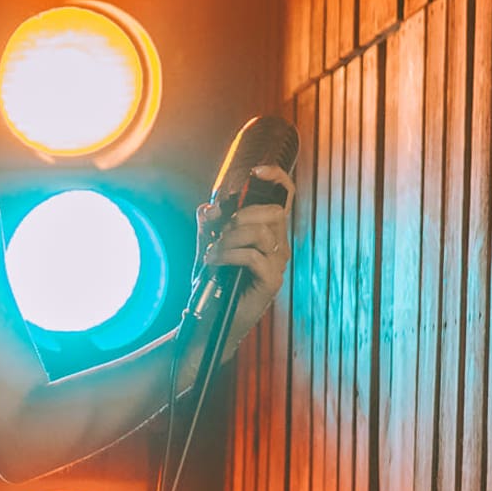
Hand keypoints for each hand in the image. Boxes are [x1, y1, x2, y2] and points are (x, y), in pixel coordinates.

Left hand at [202, 178, 291, 362]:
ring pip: (260, 234)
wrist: (208, 319)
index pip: (284, 197)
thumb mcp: (206, 245)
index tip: (257, 171)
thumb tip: (210, 206)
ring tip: (211, 253)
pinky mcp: (271, 282)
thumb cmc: (212, 283)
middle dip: (242, 216)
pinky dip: (228, 255)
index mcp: (268, 232)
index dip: (277, 178)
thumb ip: (209, 224)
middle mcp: (278, 246)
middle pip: (274, 212)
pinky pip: (252, 256)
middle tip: (220, 233)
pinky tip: (213, 263)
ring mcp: (277, 264)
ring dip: (229, 239)